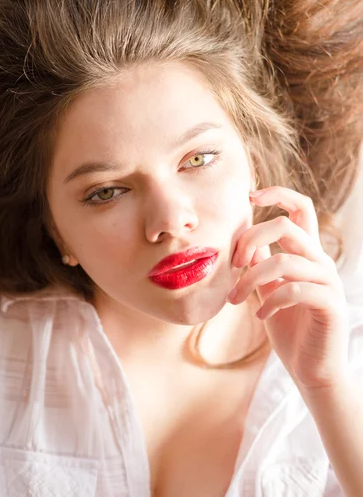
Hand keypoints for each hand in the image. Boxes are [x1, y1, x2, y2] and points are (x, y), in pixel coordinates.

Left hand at [228, 186, 348, 390]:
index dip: (278, 194)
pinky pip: (294, 289)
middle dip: (251, 239)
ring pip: (284, 260)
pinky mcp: (330, 304)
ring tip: (236, 300)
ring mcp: (328, 282)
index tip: (250, 196)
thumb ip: (260, 264)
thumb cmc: (288, 328)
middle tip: (234, 264)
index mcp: (307, 253)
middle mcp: (321, 261)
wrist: (311, 370)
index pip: (301, 208)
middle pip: (286, 225)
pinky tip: (259, 315)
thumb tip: (243, 240)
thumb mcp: (267, 289)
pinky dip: (269, 301)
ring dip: (250, 279)